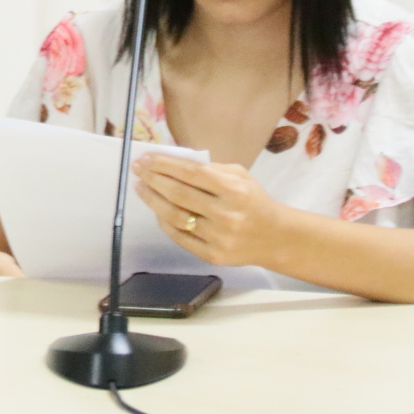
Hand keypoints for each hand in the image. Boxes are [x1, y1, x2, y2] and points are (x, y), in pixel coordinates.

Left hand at [132, 153, 291, 266]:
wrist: (276, 238)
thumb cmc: (254, 201)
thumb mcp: (241, 177)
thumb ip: (211, 169)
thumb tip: (174, 162)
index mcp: (235, 190)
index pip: (192, 174)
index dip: (165, 165)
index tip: (146, 158)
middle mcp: (226, 214)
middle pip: (179, 194)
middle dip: (153, 179)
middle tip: (137, 169)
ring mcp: (218, 237)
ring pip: (175, 217)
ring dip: (153, 200)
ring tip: (141, 187)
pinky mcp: (212, 255)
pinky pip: (180, 237)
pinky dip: (164, 222)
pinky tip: (157, 210)